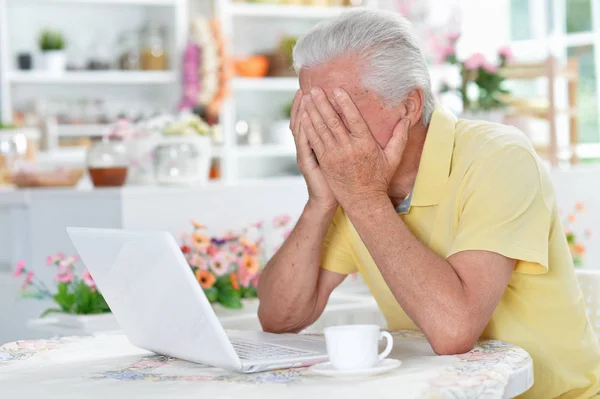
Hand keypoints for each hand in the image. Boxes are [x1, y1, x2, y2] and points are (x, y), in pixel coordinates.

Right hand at [290, 90, 337, 211]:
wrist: (328, 200)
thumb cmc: (338, 181)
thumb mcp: (339, 158)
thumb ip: (342, 142)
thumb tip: (354, 127)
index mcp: (318, 144)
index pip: (313, 121)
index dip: (313, 106)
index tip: (315, 90)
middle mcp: (309, 147)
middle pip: (304, 120)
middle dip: (306, 104)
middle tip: (307, 87)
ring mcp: (306, 153)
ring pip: (301, 128)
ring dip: (303, 111)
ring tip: (304, 96)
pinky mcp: (307, 161)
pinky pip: (303, 142)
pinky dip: (303, 128)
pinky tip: (305, 117)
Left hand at [301, 87, 409, 207]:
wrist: (363, 201)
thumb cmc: (379, 179)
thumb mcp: (393, 158)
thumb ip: (400, 136)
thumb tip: (407, 118)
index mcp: (365, 144)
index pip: (354, 119)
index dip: (345, 103)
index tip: (337, 89)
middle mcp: (348, 148)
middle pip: (333, 121)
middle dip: (322, 103)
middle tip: (314, 88)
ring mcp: (334, 155)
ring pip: (320, 129)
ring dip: (312, 112)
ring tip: (306, 97)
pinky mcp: (325, 162)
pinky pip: (314, 141)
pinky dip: (308, 128)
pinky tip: (304, 116)